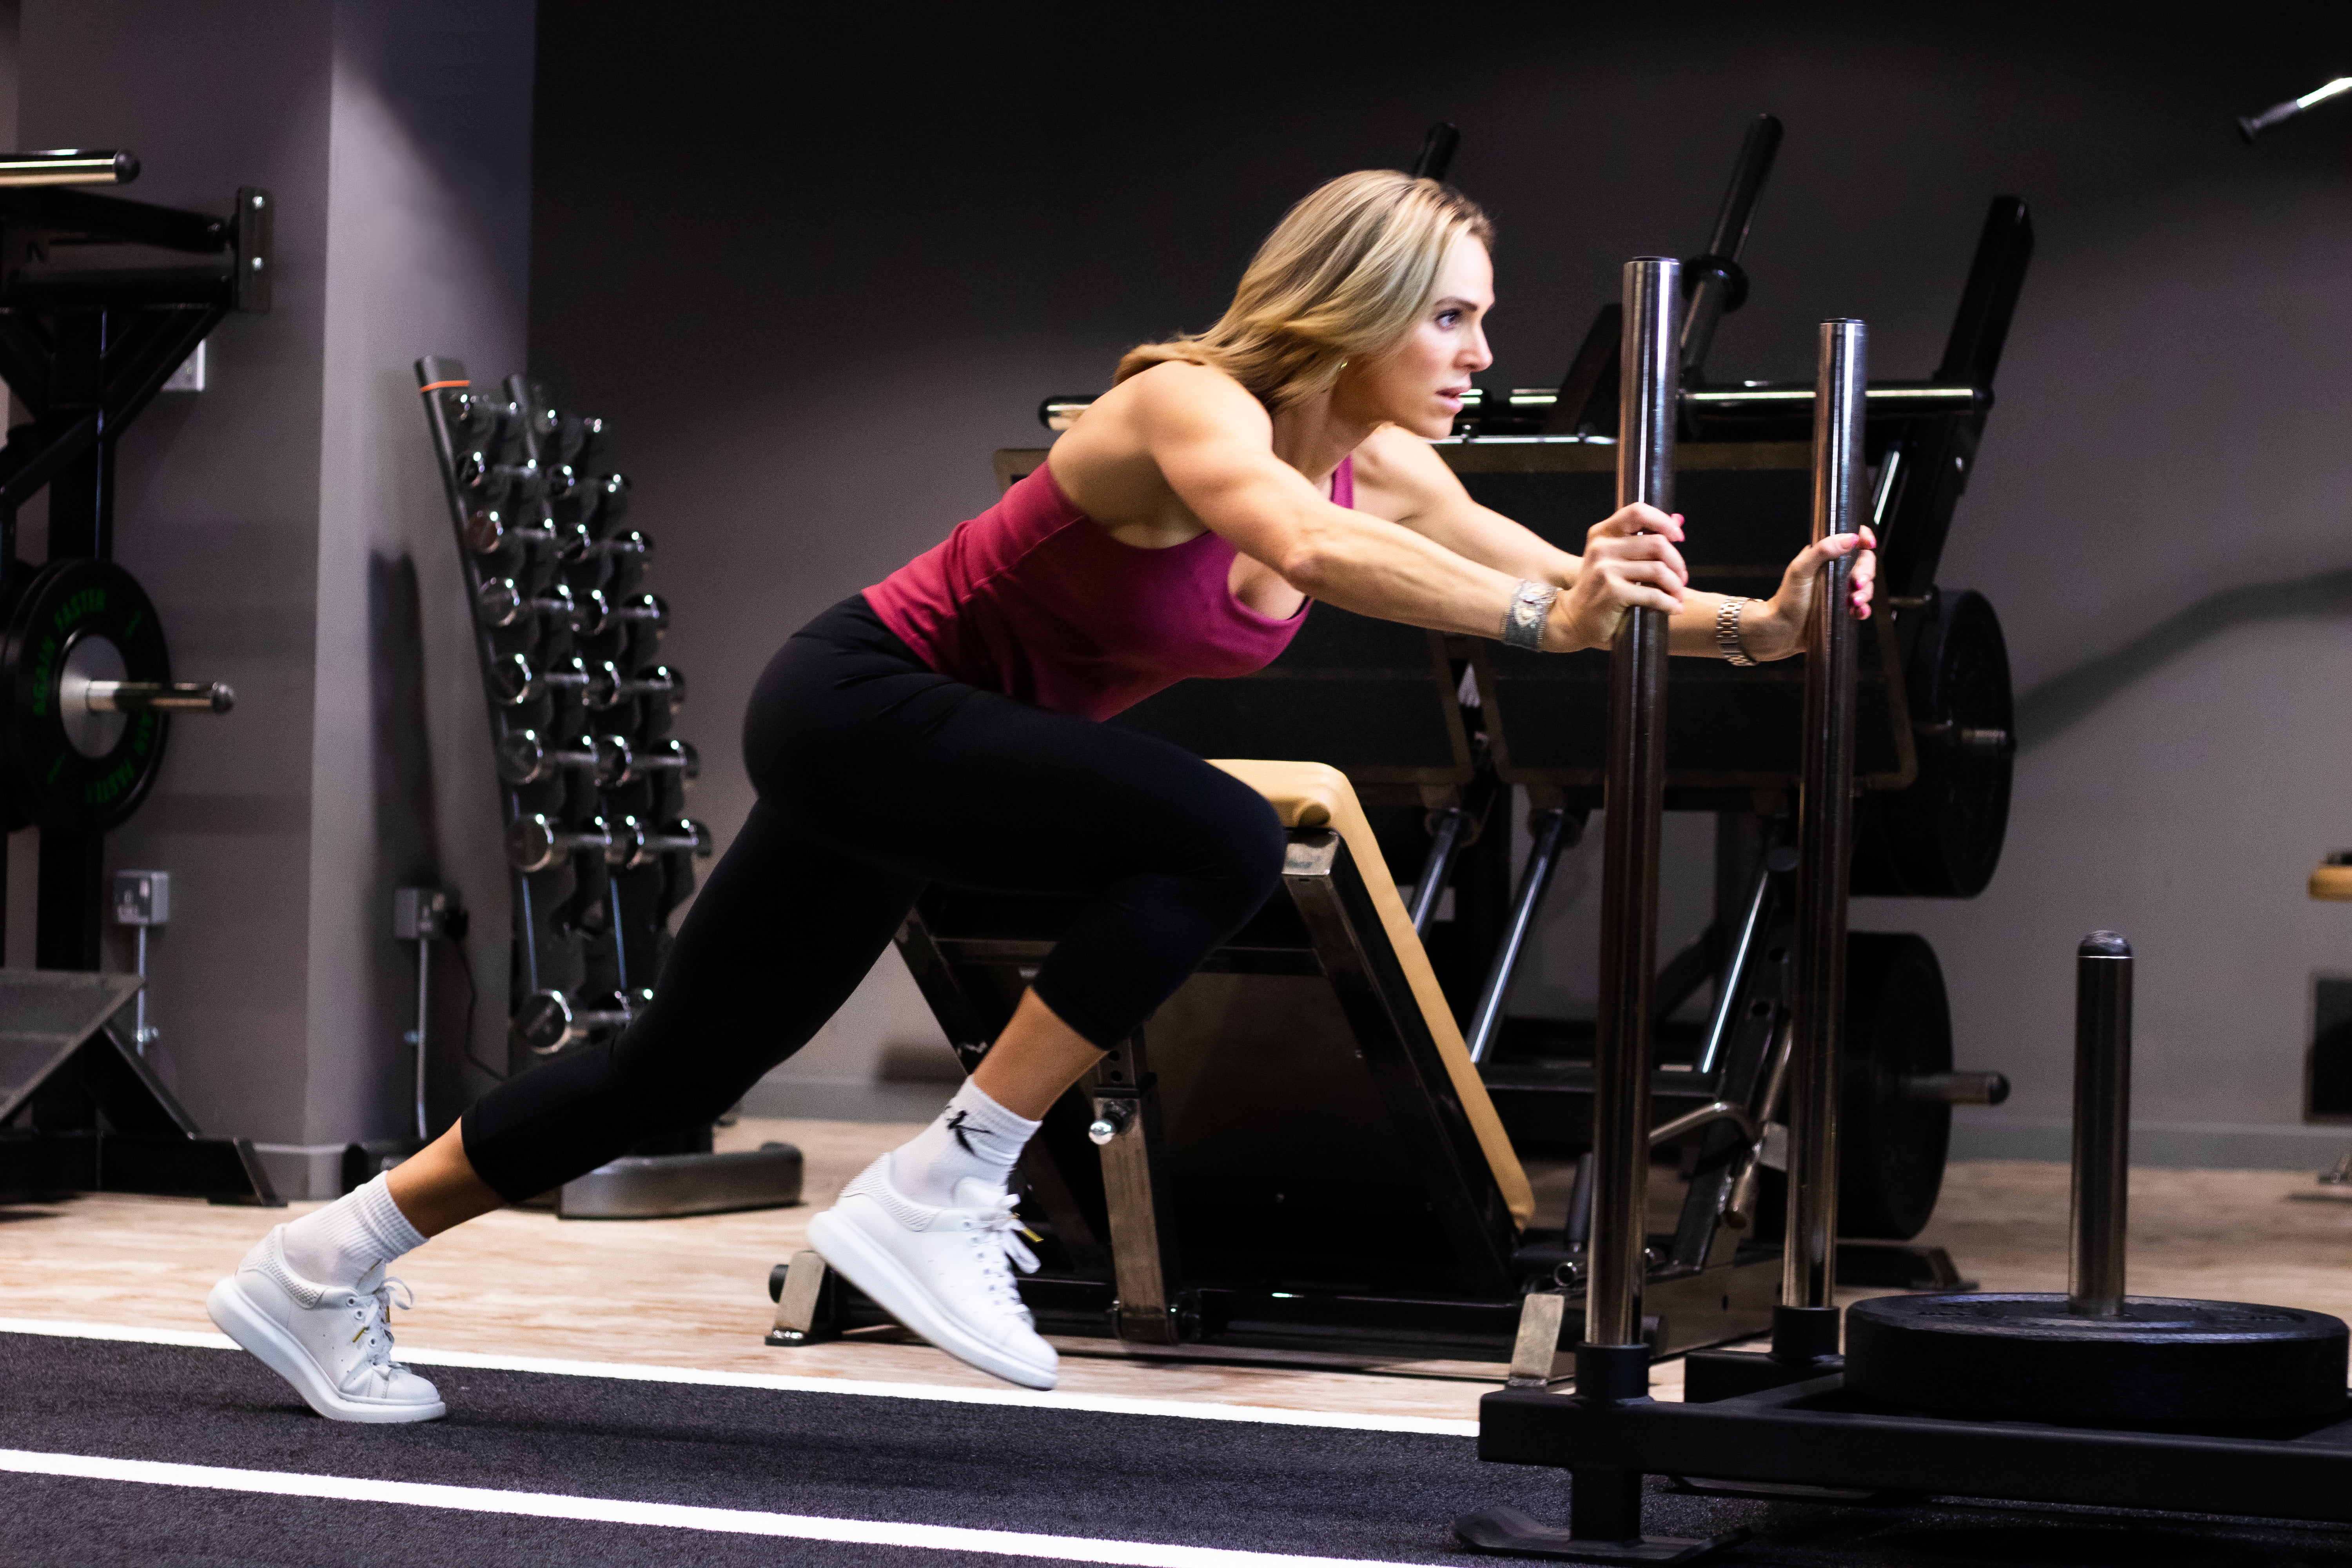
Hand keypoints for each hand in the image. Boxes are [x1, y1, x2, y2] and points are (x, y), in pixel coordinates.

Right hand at [1545, 504, 1688, 650]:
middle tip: (1682, 578)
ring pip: (1659, 569)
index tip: (1678, 537)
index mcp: (1602, 533)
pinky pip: (1653, 594)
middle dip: (1677, 563)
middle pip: (1657, 543)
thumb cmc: (1601, 587)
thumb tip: (1678, 520)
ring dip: (1675, 585)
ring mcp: (1605, 569)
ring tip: (1678, 595)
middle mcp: (1601, 547)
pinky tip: (1673, 608)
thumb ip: (1643, 539)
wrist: (1576, 618)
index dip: (1663, 522)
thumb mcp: (1615, 558)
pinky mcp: (1612, 592)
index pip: (1638, 512)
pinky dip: (1669, 603)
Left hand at [1741, 525, 1876, 659]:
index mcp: (1826, 557)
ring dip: (1866, 592)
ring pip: (1866, 585)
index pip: (1851, 540)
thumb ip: (1822, 551)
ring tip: (1854, 601)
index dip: (1863, 538)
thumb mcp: (1800, 570)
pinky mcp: (1844, 609)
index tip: (1867, 544)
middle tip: (1857, 583)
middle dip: (1866, 572)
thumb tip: (1849, 538)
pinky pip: (1862, 607)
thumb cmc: (1787, 598)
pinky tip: (1858, 612)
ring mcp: (1841, 591)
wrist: (1781, 630)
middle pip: (1864, 563)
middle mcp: (1836, 572)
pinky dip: (1864, 609)